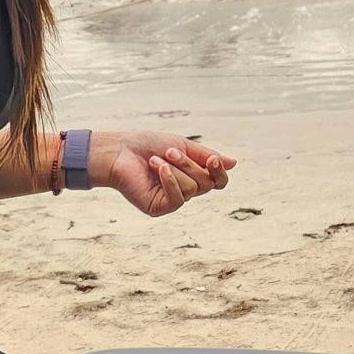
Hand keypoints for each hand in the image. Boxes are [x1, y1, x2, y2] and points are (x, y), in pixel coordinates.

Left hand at [95, 129, 236, 217]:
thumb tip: (233, 163)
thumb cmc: (147, 145)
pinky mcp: (160, 208)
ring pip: (192, 188)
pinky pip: (178, 197)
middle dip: (189, 164)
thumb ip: (206, 156)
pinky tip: (156, 169)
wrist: (119, 151)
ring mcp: (172, 200)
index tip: (213, 159)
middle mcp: (185, 190)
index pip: (218, 181)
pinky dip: (169, 179)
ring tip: (155, 160)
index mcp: (192, 175)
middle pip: (206, 183)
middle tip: (169, 151)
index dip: (219, 172)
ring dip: (175, 169)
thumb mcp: (182, 145)